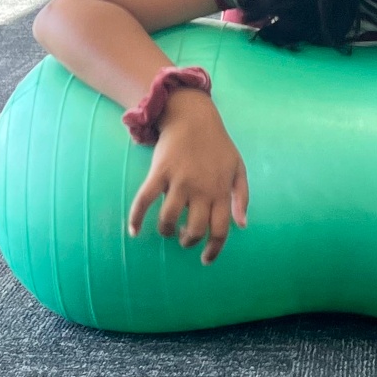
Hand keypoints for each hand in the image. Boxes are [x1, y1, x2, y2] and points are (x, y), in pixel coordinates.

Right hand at [127, 88, 248, 263]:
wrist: (193, 117)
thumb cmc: (218, 145)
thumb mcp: (238, 168)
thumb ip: (242, 197)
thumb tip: (242, 225)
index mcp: (221, 191)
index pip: (220, 229)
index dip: (214, 249)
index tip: (205, 259)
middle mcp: (201, 189)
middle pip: (195, 229)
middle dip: (189, 240)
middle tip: (184, 238)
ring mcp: (179, 181)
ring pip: (169, 219)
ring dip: (166, 231)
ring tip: (167, 230)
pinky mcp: (159, 173)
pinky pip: (145, 199)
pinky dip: (137, 217)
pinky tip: (134, 230)